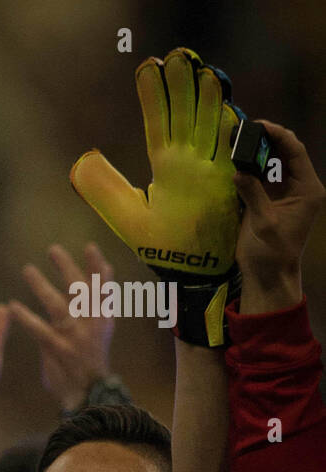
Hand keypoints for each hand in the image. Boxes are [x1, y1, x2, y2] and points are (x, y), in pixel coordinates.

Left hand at [10, 243, 115, 410]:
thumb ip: (93, 302)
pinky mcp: (58, 350)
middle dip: (67, 269)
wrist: (89, 394)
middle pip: (80, 291)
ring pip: (58, 306)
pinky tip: (13, 306)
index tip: (91, 247)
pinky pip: (40, 331)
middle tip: (53, 249)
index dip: (97, 268)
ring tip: (28, 270)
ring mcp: (74, 337)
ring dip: (42, 287)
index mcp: (101, 318)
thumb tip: (96, 272)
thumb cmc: (89, 358)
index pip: (101, 288)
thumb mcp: (98, 328)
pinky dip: (25, 317)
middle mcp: (90, 324)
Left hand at [71, 49, 240, 284]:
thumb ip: (104, 189)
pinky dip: (227, 133)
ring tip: (201, 72)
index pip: (158, 124)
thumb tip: (81, 162)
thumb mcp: (125, 216)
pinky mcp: (226, 187)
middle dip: (181, 88)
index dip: (154, 96)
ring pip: (208, 129)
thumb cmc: (160, 247)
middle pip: (185, 118)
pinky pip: (229, 155)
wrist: (188, 273)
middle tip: (176, 57)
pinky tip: (225, 109)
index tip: (148, 67)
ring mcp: (210, 172)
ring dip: (205, 101)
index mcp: (167, 167)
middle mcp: (189, 164)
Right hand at [234, 121, 324, 303]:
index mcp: (307, 189)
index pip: (295, 152)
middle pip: (286, 153)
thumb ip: (253, 194)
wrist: (269, 275)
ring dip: (257, 153)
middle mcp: (299, 187)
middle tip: (243, 130)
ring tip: (237, 142)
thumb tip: (237, 172)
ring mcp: (285, 194)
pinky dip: (250, 169)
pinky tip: (235, 163)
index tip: (258, 125)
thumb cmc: (271, 252)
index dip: (278, 135)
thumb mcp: (263, 222)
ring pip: (273, 164)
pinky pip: (262, 178)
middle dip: (267, 140)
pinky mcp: (270, 201)